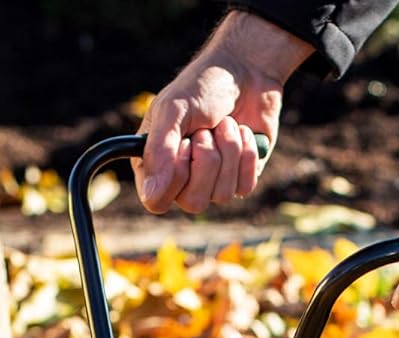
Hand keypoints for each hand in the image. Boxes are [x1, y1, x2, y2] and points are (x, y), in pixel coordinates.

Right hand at [136, 13, 312, 214]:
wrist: (246, 72)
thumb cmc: (202, 87)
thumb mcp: (174, 110)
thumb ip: (159, 151)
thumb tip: (151, 195)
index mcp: (155, 164)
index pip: (156, 201)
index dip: (175, 176)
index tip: (184, 144)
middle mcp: (182, 180)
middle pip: (193, 203)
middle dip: (207, 159)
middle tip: (207, 129)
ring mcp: (213, 183)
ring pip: (222, 195)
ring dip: (228, 150)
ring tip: (225, 124)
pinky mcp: (241, 180)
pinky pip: (245, 187)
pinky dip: (247, 155)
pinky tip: (243, 133)